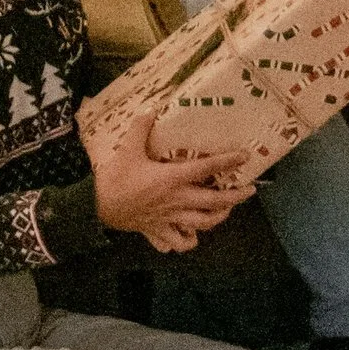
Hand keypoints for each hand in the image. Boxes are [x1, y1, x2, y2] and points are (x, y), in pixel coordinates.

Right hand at [81, 102, 248, 253]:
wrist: (98, 207)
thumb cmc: (115, 178)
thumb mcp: (128, 149)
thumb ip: (141, 128)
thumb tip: (152, 107)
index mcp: (172, 179)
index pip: (207, 169)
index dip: (228, 161)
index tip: (245, 156)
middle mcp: (176, 200)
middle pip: (214, 201)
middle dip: (236, 197)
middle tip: (251, 190)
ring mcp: (170, 219)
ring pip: (203, 223)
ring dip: (219, 217)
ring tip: (227, 210)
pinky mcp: (159, 231)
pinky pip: (179, 242)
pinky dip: (189, 241)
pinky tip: (194, 235)